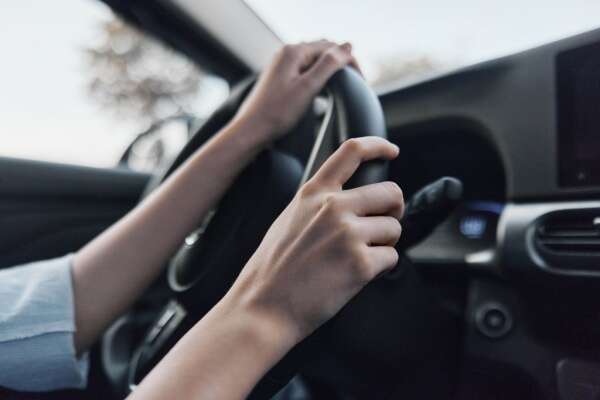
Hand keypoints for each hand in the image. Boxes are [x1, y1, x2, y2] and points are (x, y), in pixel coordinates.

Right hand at [224, 137, 403, 343]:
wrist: (263, 307)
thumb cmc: (272, 270)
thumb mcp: (288, 220)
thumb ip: (318, 205)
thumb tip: (351, 202)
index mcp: (313, 193)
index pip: (352, 152)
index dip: (378, 146)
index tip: (391, 151)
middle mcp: (333, 207)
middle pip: (390, 193)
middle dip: (393, 211)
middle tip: (383, 226)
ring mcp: (348, 234)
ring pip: (394, 228)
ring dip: (384, 244)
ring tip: (357, 258)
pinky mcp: (360, 263)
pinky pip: (392, 258)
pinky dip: (381, 268)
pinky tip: (357, 275)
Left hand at [233, 40, 360, 144]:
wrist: (252, 131)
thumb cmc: (277, 113)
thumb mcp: (308, 87)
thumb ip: (329, 65)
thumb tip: (348, 46)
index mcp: (293, 51)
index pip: (331, 47)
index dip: (349, 61)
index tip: (362, 80)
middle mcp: (286, 53)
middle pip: (323, 51)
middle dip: (341, 63)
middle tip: (356, 82)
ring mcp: (282, 65)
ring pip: (314, 60)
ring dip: (330, 70)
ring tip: (344, 85)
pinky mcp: (280, 78)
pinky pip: (304, 70)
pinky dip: (318, 76)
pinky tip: (324, 89)